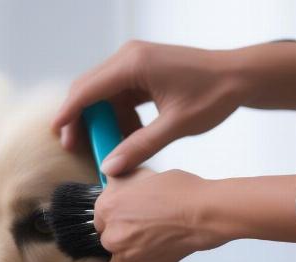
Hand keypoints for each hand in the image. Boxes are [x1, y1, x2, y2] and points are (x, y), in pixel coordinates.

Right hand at [52, 41, 242, 174]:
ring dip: (100, 121)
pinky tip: (125, 136)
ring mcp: (135, 63)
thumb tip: (108, 168)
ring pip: (101, 94)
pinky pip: (117, 95)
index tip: (56, 134)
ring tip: (106, 147)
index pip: (87, 90)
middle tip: (75, 148)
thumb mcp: (174, 126)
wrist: (240, 76)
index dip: (68, 113)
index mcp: (134, 64)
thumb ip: (139, 147)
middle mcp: (129, 58)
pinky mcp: (141, 72)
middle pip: (88, 89)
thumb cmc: (213, 94)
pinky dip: (116, 116)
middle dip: (80, 120)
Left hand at [93, 169, 295, 261]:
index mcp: (107, 205)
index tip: (125, 215)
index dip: (114, 214)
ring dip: (123, 248)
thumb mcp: (143, 174)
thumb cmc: (180, 193)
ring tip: (144, 240)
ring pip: (112, 251)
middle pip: (105, 233)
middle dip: (119, 230)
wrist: (202, 214)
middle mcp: (110, 229)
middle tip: (139, 226)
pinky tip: (136, 258)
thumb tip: (109, 177)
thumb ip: (120, 181)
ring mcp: (120, 250)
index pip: (100, 214)